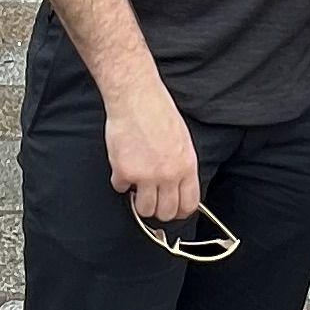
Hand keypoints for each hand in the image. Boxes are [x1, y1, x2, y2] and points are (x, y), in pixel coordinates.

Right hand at [103, 84, 201, 225]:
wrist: (136, 97)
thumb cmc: (158, 112)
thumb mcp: (182, 140)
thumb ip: (181, 166)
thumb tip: (178, 185)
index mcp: (187, 166)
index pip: (189, 204)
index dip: (180, 211)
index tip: (172, 210)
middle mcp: (169, 175)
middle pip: (167, 212)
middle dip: (158, 209)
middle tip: (150, 199)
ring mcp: (146, 176)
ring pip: (144, 210)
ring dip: (138, 201)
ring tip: (136, 186)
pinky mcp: (125, 172)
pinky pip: (120, 189)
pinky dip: (119, 180)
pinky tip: (122, 165)